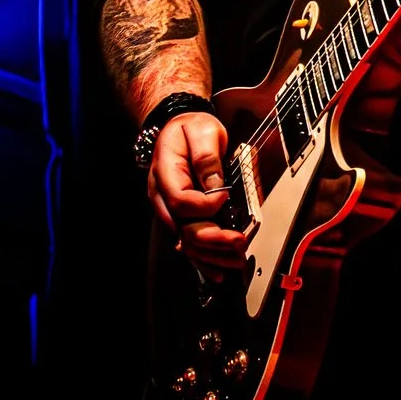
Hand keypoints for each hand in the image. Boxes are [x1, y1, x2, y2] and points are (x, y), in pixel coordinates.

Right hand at [148, 110, 246, 273]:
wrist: (177, 127)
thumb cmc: (190, 128)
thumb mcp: (202, 130)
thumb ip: (207, 157)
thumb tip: (215, 185)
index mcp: (165, 173)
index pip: (181, 200)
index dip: (204, 205)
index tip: (225, 197)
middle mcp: (161, 197)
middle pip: (183, 228)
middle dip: (213, 239)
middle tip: (239, 242)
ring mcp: (168, 210)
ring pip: (185, 242)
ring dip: (211, 255)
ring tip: (236, 260)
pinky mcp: (178, 217)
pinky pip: (187, 243)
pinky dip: (203, 260)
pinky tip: (218, 272)